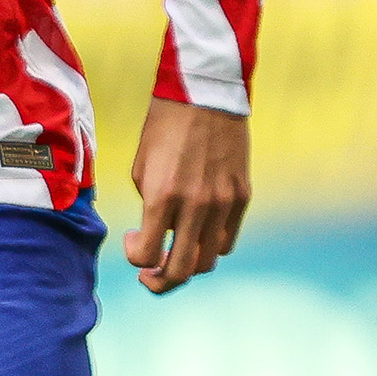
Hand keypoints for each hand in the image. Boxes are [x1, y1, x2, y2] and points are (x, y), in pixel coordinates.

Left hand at [124, 96, 249, 293]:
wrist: (205, 94)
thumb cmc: (164, 128)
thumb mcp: (142, 168)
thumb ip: (150, 208)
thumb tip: (156, 237)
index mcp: (162, 196)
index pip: (147, 256)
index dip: (135, 257)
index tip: (134, 240)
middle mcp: (195, 205)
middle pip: (181, 271)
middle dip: (161, 281)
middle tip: (152, 273)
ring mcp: (223, 202)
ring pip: (209, 261)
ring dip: (188, 263)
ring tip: (177, 250)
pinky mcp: (242, 196)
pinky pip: (228, 239)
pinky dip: (211, 244)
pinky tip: (199, 229)